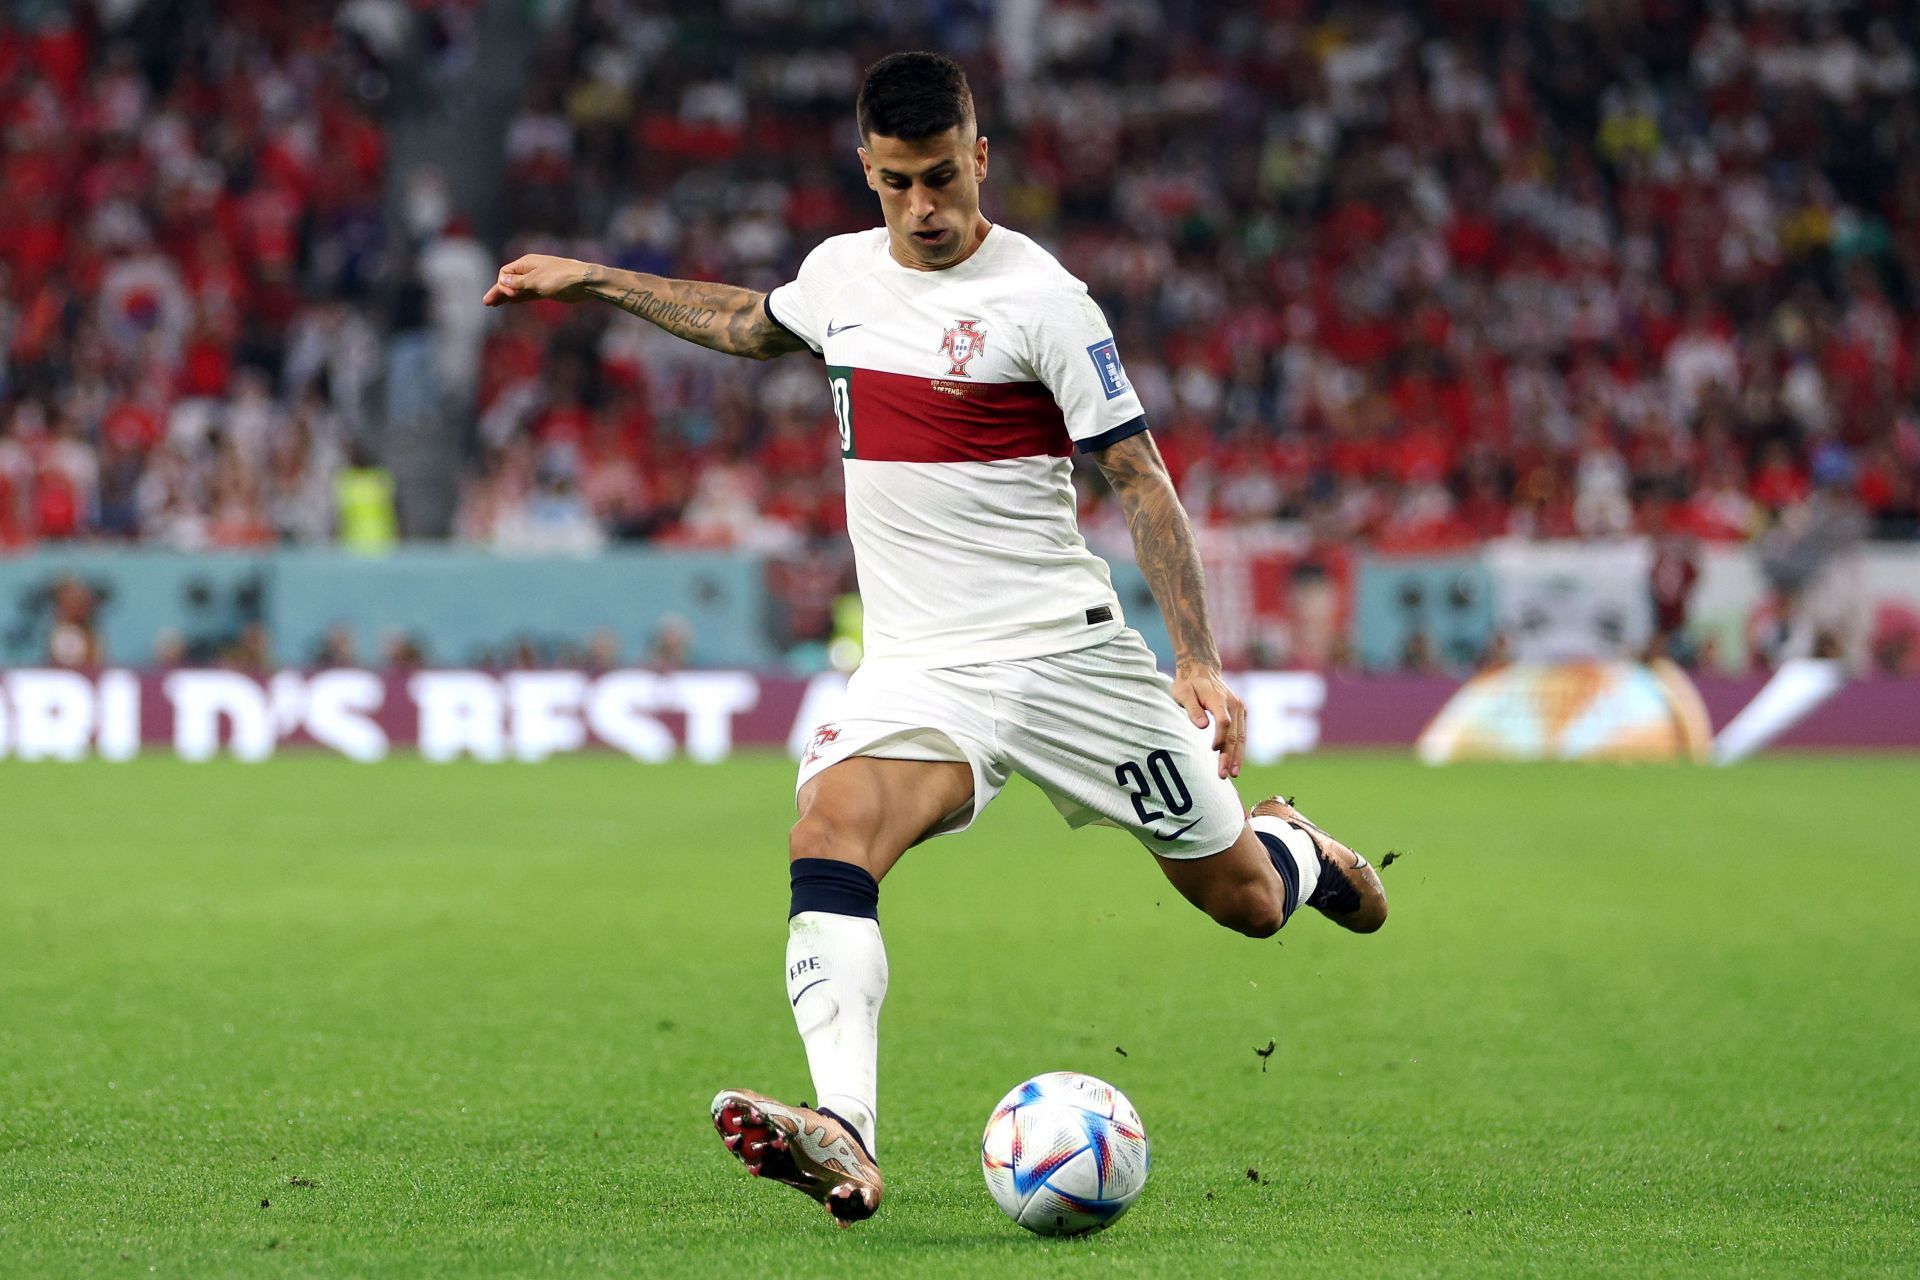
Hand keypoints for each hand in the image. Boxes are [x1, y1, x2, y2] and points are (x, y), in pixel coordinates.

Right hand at [483, 255, 590, 306]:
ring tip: (494, 304)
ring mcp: (538, 280)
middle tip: (486, 303)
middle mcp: (531, 270)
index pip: (505, 272)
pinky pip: (528, 294)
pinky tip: (511, 302)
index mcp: (526, 263)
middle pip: (510, 281)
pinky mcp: (547, 289)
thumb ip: (519, 282)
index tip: (510, 294)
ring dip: (507, 296)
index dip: (502, 284)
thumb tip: (502, 279)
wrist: (585, 282)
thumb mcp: (536, 280)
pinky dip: (519, 298)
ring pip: (518, 289)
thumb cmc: (560, 278)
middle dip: (498, 291)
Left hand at [1171, 663, 1245, 778]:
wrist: (1202, 668)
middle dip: (1229, 756)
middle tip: (1224, 774)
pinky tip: (1235, 762)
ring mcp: (1240, 708)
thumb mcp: (1182, 693)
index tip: (1213, 750)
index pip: (1224, 722)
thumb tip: (1202, 726)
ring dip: (1237, 756)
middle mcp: (1234, 704)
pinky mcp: (1241, 713)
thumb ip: (1192, 709)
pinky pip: (1242, 733)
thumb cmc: (1188, 683)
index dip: (1220, 738)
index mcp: (1219, 699)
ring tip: (1233, 773)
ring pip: (1241, 736)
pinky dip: (1239, 749)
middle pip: (1235, 734)